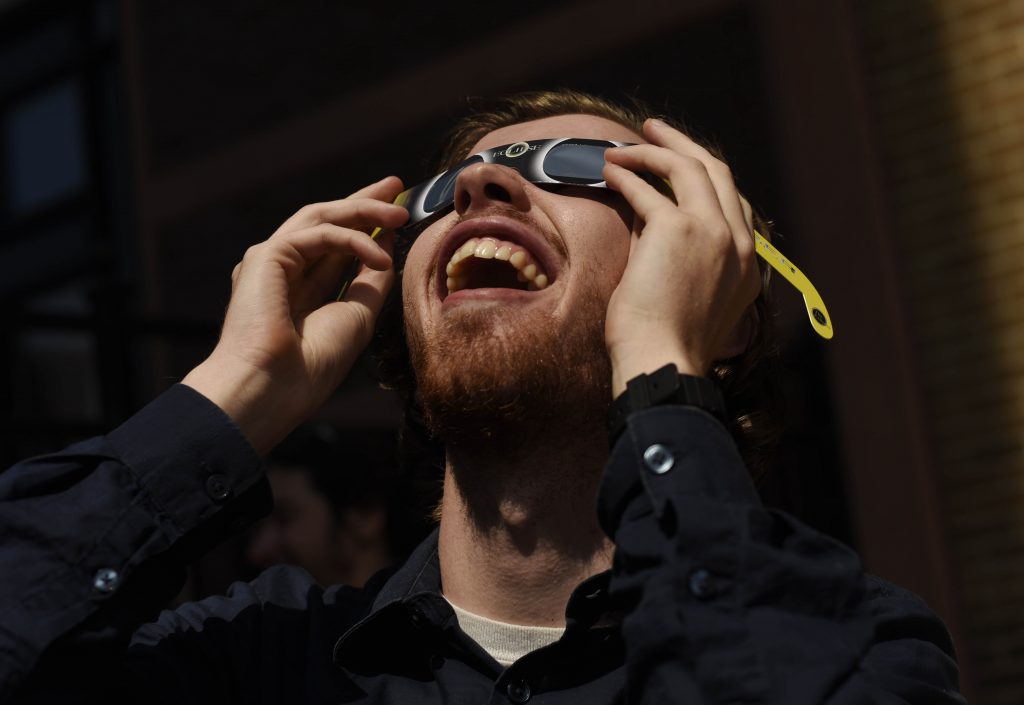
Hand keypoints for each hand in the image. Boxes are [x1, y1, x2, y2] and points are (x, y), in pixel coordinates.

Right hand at [183, 176, 407, 452]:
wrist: (273, 389)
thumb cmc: (311, 366)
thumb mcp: (357, 316)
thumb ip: (370, 280)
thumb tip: (387, 247)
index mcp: (299, 290)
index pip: (335, 247)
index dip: (365, 225)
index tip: (396, 212)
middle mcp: (282, 271)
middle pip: (326, 222)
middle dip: (362, 202)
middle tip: (396, 187)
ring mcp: (271, 261)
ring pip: (321, 218)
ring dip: (362, 211)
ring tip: (399, 214)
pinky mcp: (267, 256)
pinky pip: (319, 234)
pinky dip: (353, 241)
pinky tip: (380, 258)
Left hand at [602, 119, 760, 395]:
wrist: (661, 361)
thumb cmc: (663, 341)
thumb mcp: (684, 291)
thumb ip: (672, 250)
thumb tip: (643, 211)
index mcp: (747, 264)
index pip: (732, 203)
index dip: (701, 178)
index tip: (673, 166)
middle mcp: (738, 242)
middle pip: (718, 172)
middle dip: (683, 145)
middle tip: (654, 130)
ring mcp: (713, 232)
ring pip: (691, 166)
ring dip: (655, 149)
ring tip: (624, 145)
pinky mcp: (678, 229)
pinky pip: (649, 190)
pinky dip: (627, 175)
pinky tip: (608, 172)